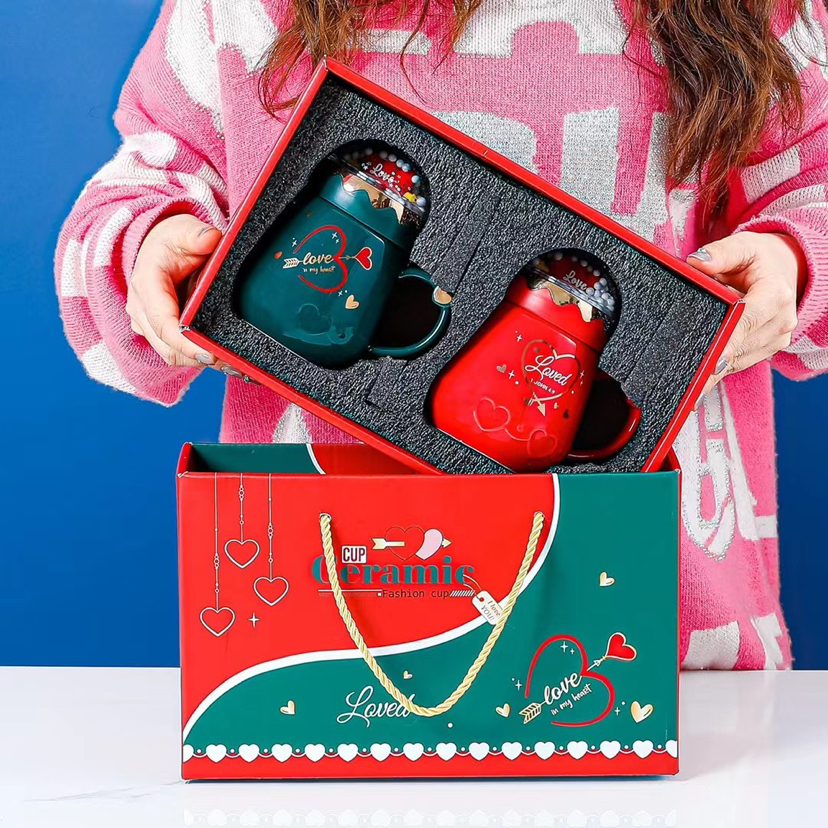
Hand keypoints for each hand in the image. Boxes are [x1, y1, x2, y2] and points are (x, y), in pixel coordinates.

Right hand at [127, 214, 222, 367]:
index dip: (186, 344)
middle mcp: (141, 309)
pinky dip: (198, 358)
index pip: (163, 324)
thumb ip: (197, 234)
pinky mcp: (157, 333)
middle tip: (232, 362)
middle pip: (168, 347)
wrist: (160, 248)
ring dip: (199, 362)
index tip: (211, 354)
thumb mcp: (184, 229)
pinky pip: (176, 353)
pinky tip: (223, 359)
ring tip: (232, 363)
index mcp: (146, 285)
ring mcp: (146, 324)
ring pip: (172, 355)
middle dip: (198, 357)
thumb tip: (210, 239)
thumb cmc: (173, 240)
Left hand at [687, 231, 806, 393]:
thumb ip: (720, 253)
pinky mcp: (767, 349)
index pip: (746, 321)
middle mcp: (780, 321)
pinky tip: (698, 379)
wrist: (782, 269)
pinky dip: (719, 369)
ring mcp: (776, 338)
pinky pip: (739, 363)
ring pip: (739, 360)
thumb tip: (698, 262)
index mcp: (775, 294)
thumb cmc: (758, 258)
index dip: (727, 341)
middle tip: (686, 378)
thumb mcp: (742, 246)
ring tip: (688, 383)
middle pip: (740, 346)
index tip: (710, 360)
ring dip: (714, 371)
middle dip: (713, 361)